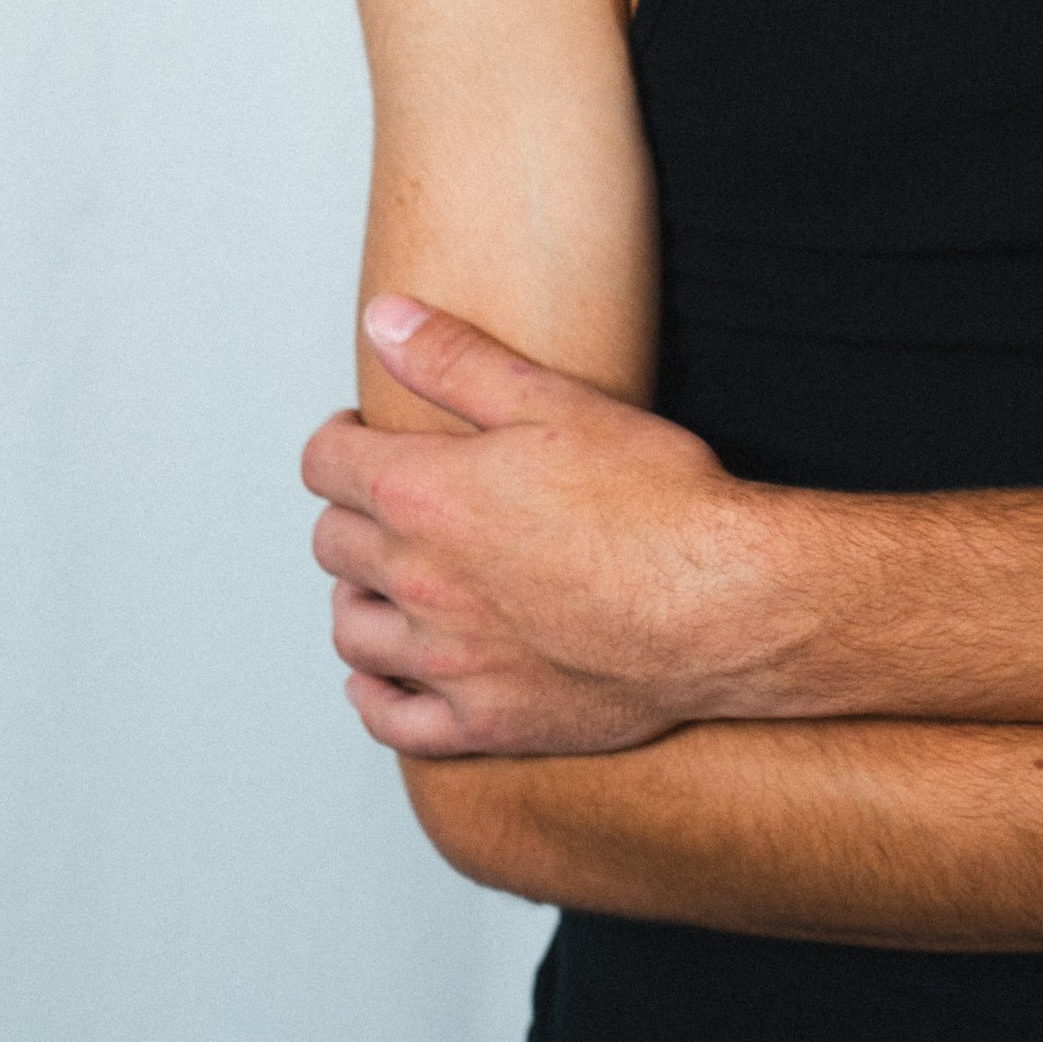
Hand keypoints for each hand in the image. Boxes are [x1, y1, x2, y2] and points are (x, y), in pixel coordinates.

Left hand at [300, 296, 767, 757]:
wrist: (716, 602)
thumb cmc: (651, 497)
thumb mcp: (554, 399)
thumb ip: (455, 358)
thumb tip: (383, 320)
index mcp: (426, 494)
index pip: (326, 464)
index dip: (340, 440)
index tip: (363, 437)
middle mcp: (419, 580)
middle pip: (332, 543)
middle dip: (352, 510)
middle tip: (393, 498)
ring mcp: (446, 659)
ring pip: (350, 631)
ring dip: (359, 597)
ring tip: (393, 576)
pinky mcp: (482, 722)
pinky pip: (389, 719)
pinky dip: (375, 693)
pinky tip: (390, 674)